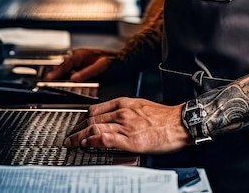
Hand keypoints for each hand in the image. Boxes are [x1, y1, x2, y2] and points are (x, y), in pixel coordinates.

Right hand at [43, 48, 116, 81]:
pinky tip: (64, 80)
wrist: (117, 56)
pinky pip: (69, 69)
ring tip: (51, 82)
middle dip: (54, 75)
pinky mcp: (80, 63)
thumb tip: (74, 79)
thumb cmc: (110, 58)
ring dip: (59, 75)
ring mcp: (78, 59)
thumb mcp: (100, 66)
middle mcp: (77, 56)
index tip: (47, 80)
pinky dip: (65, 74)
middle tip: (46, 83)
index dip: (54, 74)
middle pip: (61, 67)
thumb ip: (87, 73)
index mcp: (80, 55)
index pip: (63, 66)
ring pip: (64, 68)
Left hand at [63, 97, 191, 153]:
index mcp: (125, 103)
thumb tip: (113, 118)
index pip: (95, 109)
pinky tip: (86, 145)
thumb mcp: (141, 106)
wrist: (179, 122)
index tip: (76, 125)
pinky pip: (106, 139)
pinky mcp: (130, 140)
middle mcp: (122, 112)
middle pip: (92, 119)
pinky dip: (93, 141)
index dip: (82, 118)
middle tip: (69, 137)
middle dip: (76, 129)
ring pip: (95, 128)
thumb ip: (126, 111)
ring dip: (79, 137)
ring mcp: (125, 126)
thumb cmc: (164, 117)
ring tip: (71, 143)